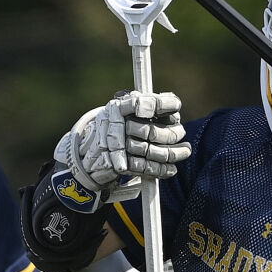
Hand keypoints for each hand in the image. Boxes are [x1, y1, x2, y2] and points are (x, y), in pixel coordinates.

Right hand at [54, 90, 187, 210]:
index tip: (176, 107)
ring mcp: (114, 148)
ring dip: (171, 154)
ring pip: (149, 151)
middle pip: (150, 131)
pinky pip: (143, 168)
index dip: (162, 104)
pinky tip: (171, 169)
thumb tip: (172, 102)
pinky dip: (160, 170)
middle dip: (171, 134)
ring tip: (184, 152)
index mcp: (117, 108)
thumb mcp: (125, 112)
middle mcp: (114, 126)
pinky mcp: (117, 165)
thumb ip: (146, 104)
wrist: (88, 157)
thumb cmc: (115, 131)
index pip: (144, 103)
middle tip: (181, 134)